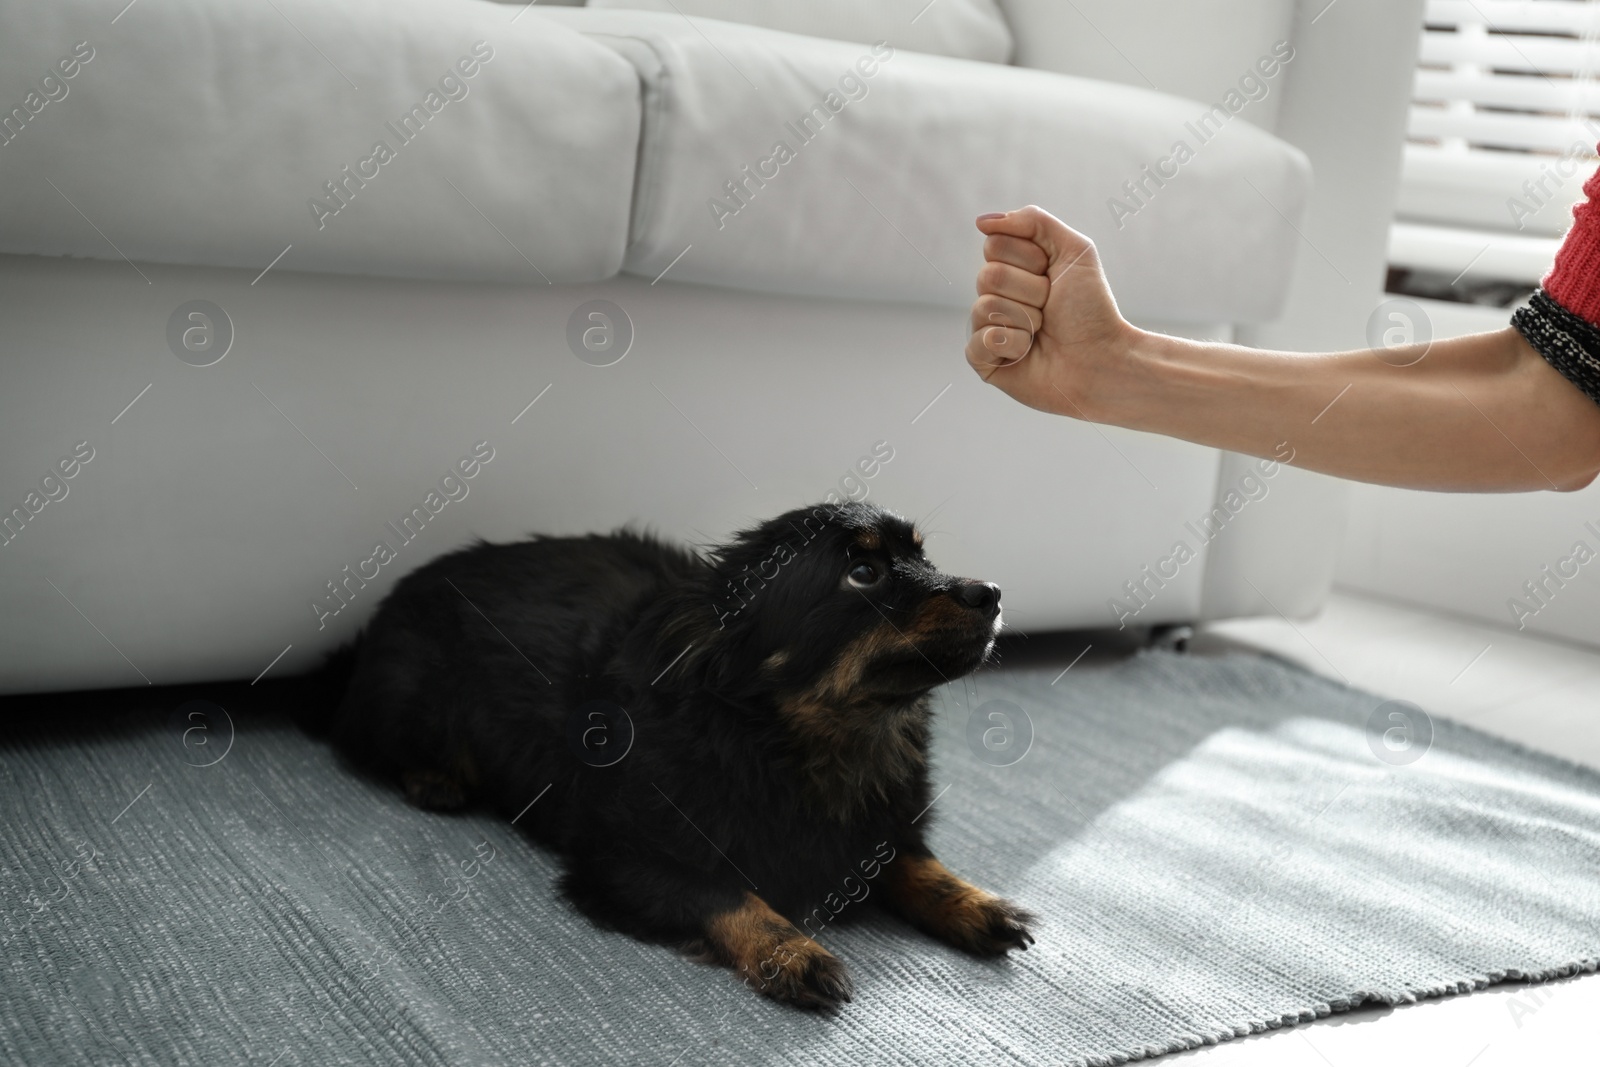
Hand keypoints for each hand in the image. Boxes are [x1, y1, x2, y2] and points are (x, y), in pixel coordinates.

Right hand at [965, 206, 1137, 420]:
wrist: (1102, 359)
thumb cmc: (1091, 309)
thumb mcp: (1074, 250)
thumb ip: (1033, 221)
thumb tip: (982, 222)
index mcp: (1012, 268)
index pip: (994, 244)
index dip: (1030, 260)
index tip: (1053, 277)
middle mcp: (996, 295)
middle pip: (989, 275)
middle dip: (1031, 291)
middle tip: (1051, 308)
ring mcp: (987, 328)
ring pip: (986, 307)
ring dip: (1026, 319)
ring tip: (1043, 332)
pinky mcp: (984, 361)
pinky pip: (978, 342)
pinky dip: (1011, 344)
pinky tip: (1027, 352)